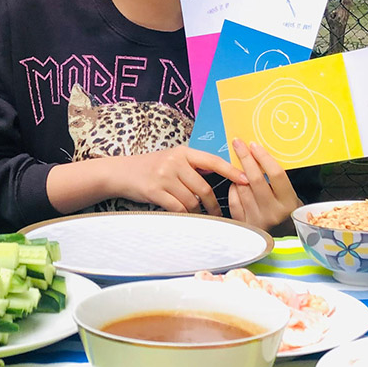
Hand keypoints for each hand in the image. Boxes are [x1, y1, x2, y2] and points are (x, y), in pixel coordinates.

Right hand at [115, 145, 248, 215]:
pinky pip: (177, 207)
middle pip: (203, 187)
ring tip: (194, 213)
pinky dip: (183, 213)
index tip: (246, 179)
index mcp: (183, 152)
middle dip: (212, 204)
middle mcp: (174, 162)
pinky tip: (182, 214)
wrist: (121, 172)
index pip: (212, 161)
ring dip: (195, 210)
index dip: (231, 171)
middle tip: (217, 213)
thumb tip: (220, 174)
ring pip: (191, 200)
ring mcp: (164, 176)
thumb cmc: (150, 167)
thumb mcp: (172, 159)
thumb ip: (192, 165)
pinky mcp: (155, 191)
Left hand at [227, 139, 301, 229]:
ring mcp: (258, 220)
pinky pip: (234, 200)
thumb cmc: (286, 212)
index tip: (254, 145)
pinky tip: (237, 184)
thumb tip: (259, 153)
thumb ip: (277, 180)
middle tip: (238, 144)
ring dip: (238, 174)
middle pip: (255, 179)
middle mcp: (273, 212)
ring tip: (240, 166)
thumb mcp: (290, 196)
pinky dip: (233, 189)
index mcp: (288, 202)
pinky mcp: (245, 225)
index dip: (264, 157)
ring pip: (242, 189)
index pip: (276, 174)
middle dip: (245, 158)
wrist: (283, 237)